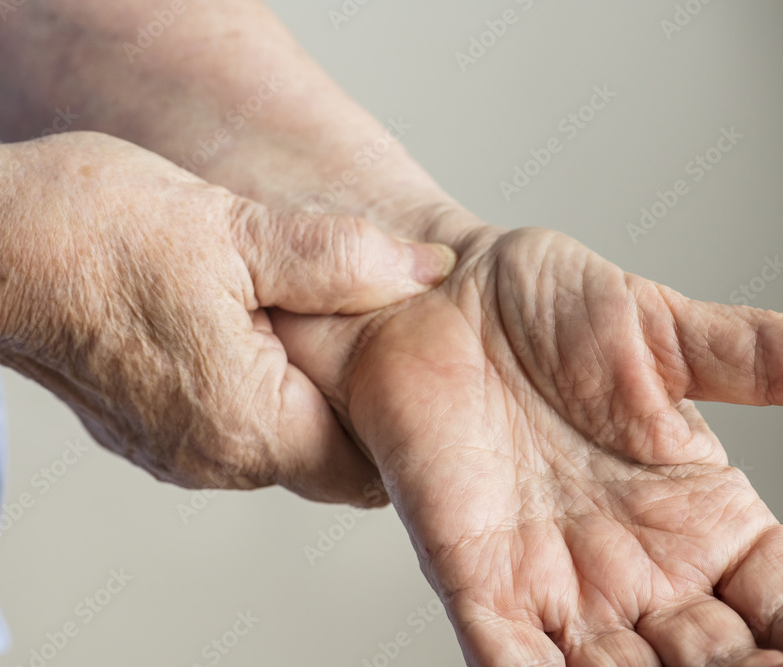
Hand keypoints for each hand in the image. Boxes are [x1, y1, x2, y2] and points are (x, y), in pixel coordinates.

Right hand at [0, 132, 455, 503]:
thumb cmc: (88, 232)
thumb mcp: (232, 229)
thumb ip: (339, 259)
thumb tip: (424, 270)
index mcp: (247, 424)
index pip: (367, 462)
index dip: (400, 410)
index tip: (409, 346)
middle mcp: (213, 459)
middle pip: (326, 454)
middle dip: (356, 396)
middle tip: (366, 311)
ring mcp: (173, 452)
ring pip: (279, 438)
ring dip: (303, 385)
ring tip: (305, 307)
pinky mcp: (145, 431)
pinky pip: (231, 425)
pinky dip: (256, 384)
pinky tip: (246, 319)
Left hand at [275, 219, 782, 664]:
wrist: (437, 295)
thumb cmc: (541, 310)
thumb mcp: (662, 332)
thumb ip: (754, 357)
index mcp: (698, 518)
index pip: (777, 610)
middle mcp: (633, 567)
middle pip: (709, 664)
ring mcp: (552, 580)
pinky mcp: (473, 578)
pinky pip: (505, 659)